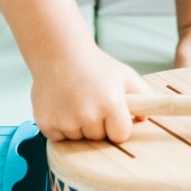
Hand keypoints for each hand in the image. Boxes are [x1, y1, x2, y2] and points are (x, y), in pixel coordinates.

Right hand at [31, 46, 150, 143]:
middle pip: (98, 138)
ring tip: (74, 101)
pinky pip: (59, 138)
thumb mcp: (124, 74)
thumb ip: (142, 94)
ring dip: (78, 126)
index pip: (120, 135)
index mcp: (111, 104)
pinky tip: (61, 106)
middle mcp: (88, 115)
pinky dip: (60, 127)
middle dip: (97, 125)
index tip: (112, 115)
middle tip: (91, 103)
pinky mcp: (46, 123)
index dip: (117, 126)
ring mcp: (66, 120)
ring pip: (78, 138)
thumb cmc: (94, 64)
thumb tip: (144, 118)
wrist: (59, 52)